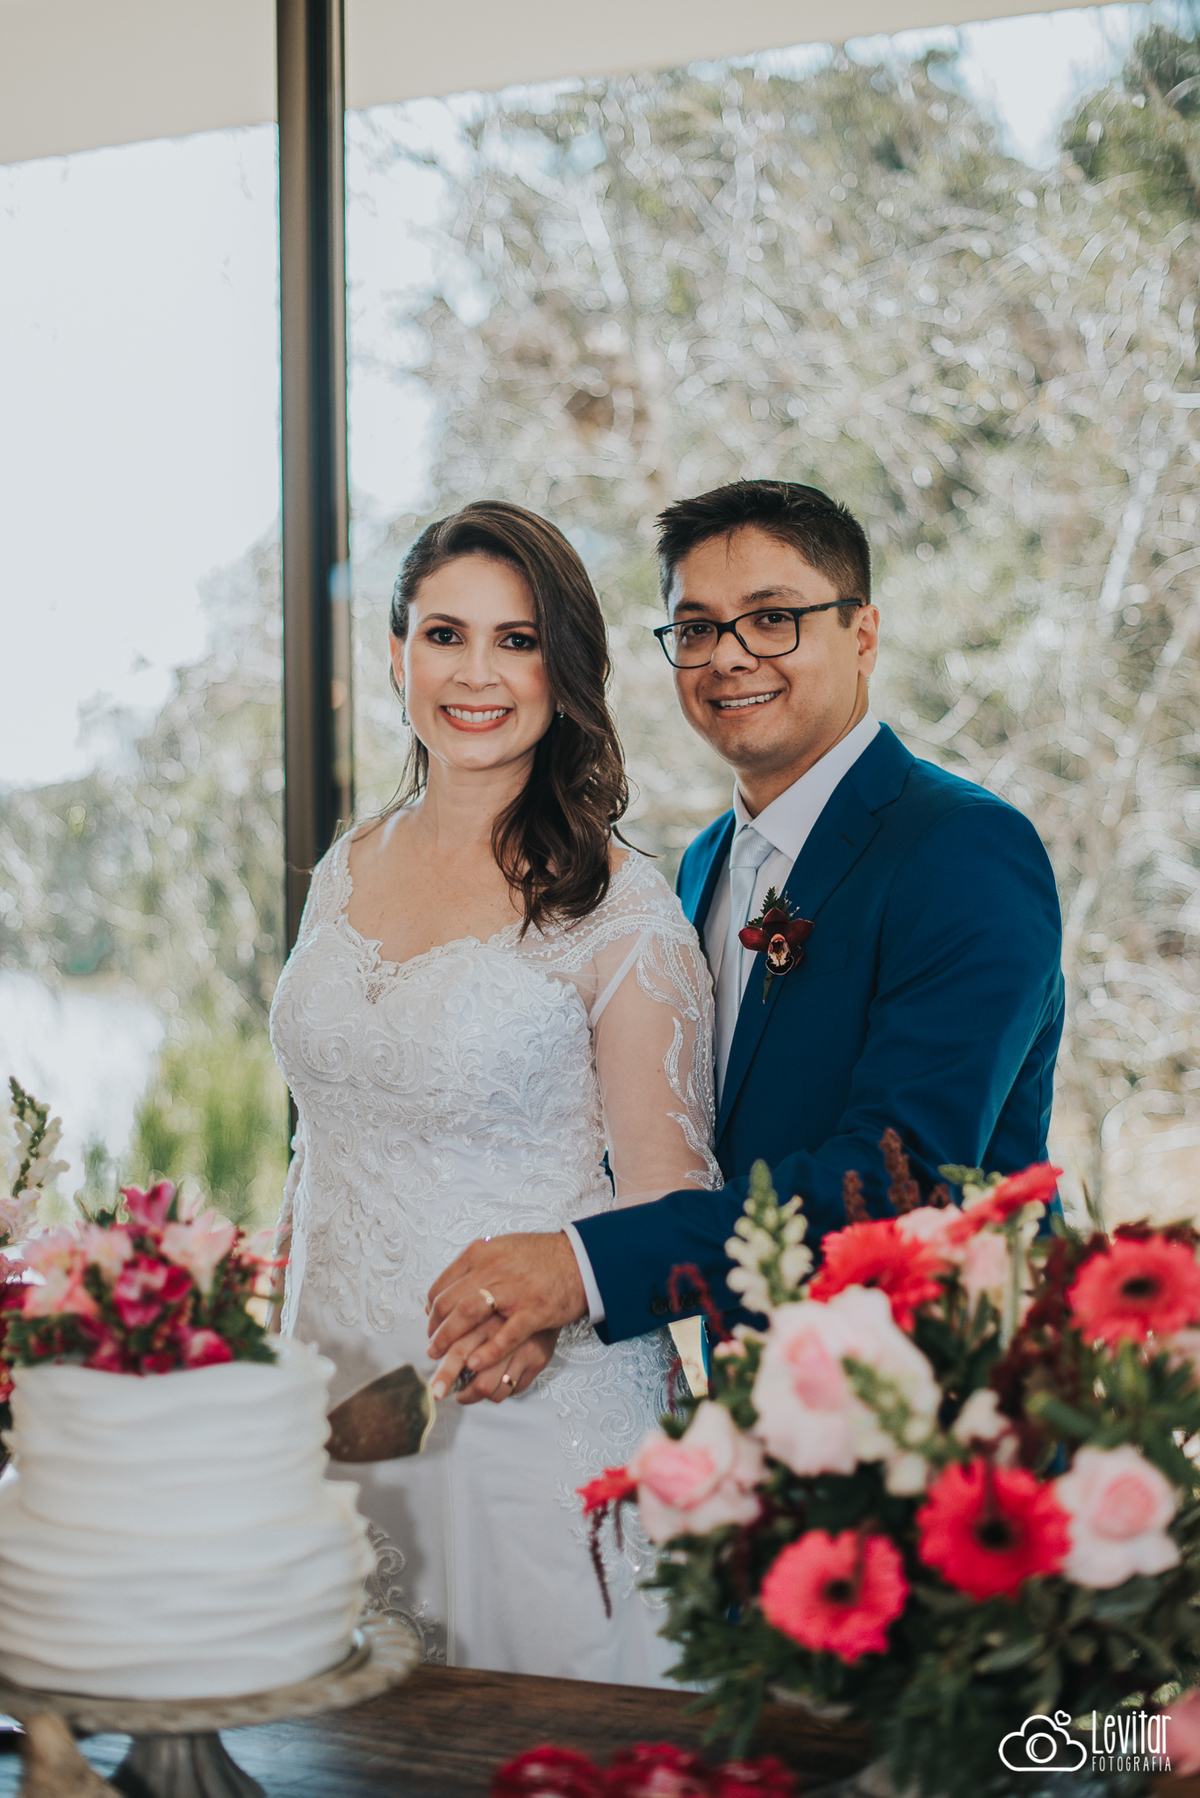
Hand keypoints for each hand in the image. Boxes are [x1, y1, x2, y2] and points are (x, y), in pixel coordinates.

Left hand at [426, 1232, 586, 1397]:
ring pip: (470, 1313)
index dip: (432, 1311)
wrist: (580, 1259)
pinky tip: (475, 1365)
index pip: (443, 1285)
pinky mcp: (534, 1310)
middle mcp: (493, 1268)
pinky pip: (506, 1334)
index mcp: (481, 1253)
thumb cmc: (539, 1256)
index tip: (432, 1326)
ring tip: (442, 1359)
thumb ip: (475, 1266)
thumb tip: (447, 1287)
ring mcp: (514, 1290)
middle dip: (436, 1330)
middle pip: (450, 1301)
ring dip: (451, 1339)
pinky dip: (488, 1350)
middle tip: (432, 1348)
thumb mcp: (501, 1248)